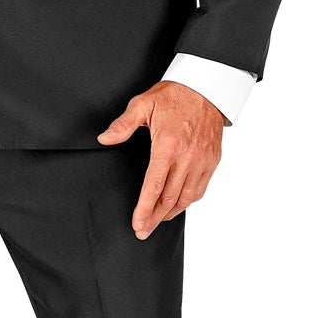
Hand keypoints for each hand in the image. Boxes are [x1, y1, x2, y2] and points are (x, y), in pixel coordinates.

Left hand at [96, 80, 227, 238]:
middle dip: (154, 218)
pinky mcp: (212, 160)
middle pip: (169, 198)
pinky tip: (177, 204)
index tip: (137, 224)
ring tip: (157, 221)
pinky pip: (200, 188)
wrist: (207, 87)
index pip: (153, 186)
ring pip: (186, 197)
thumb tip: (105, 138)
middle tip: (143, 230)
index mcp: (167, 145)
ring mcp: (202, 160)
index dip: (144, 209)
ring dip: (171, 213)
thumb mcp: (143, 104)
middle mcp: (187, 157)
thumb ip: (123, 125)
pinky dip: (188, 201)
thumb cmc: (175, 95)